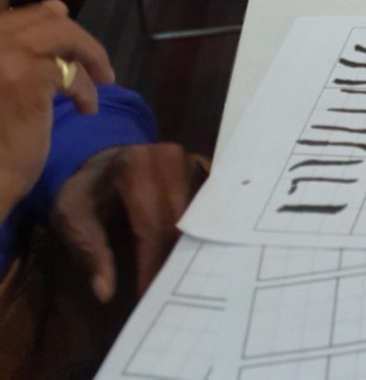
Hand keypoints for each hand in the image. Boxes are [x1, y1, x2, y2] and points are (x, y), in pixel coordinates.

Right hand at [0, 0, 113, 220]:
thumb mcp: (0, 77)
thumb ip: (18, 40)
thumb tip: (57, 7)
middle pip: (37, 16)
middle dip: (73, 35)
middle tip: (95, 59)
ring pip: (60, 34)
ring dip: (89, 55)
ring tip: (103, 79)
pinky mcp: (25, 77)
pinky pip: (71, 69)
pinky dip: (85, 86)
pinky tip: (88, 107)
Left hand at [51, 143, 204, 302]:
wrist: (103, 161)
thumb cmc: (87, 191)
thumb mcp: (71, 217)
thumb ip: (89, 250)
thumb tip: (105, 292)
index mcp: (134, 166)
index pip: (150, 223)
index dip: (151, 261)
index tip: (147, 294)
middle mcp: (169, 157)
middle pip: (180, 218)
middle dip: (173, 257)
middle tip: (169, 290)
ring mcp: (190, 160)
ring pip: (199, 213)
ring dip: (191, 246)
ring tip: (183, 276)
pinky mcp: (202, 168)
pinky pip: (208, 204)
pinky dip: (202, 229)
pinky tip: (196, 253)